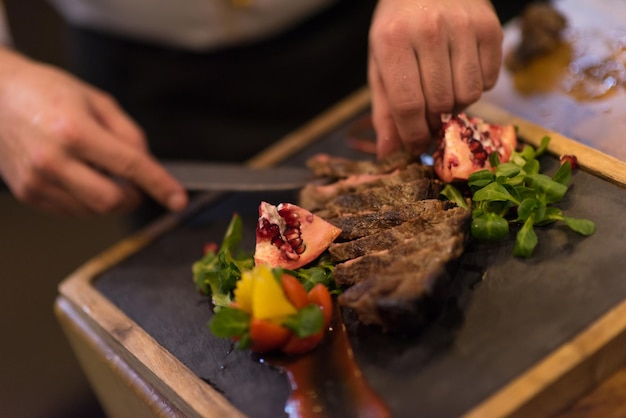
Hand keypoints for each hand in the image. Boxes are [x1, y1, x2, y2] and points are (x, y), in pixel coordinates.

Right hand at [0, 49, 187, 215]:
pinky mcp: (29, 194)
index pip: (130, 166)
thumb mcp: (98, 101)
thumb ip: (130, 135)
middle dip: (132, 196)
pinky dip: (87, 200)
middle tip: (133, 182)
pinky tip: (79, 175)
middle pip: (111, 201)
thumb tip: (147, 164)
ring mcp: (37, 181)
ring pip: (93, 211)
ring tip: (95, 168)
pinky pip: (72, 211)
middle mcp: (52, 160)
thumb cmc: (46, 92)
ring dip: (108, 198)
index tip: (177, 199)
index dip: (159, 184)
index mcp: (74, 131)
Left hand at [368, 0, 502, 157]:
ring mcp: (464, 25)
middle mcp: (429, 30)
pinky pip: (489, 80)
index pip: (408, 105)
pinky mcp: (491, 26)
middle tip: (429, 116)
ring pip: (468, 95)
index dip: (412, 134)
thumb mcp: (380, 64)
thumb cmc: (398, 28)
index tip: (414, 145)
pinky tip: (461, 73)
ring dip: (456, 105)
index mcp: (393, 40)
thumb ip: (384, 111)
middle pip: (440, 103)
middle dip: (434, 121)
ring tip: (444, 91)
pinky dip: (476, 87)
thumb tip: (389, 154)